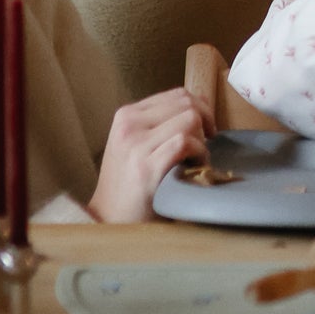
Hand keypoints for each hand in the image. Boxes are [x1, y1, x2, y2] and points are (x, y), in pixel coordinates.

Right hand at [88, 87, 214, 222]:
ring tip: (196, 159)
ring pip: (189, 120)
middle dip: (205, 122)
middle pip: (187, 104)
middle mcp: (129, 125)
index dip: (201, 108)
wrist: (109, 219)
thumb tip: (203, 101)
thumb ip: (165, 120)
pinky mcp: (146, 167)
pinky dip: (199, 154)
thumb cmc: (131, 182)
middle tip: (204, 146)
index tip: (205, 129)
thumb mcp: (139, 142)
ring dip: (202, 140)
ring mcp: (136, 145)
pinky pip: (185, 143)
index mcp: (127, 115)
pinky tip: (195, 167)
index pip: (178, 94)